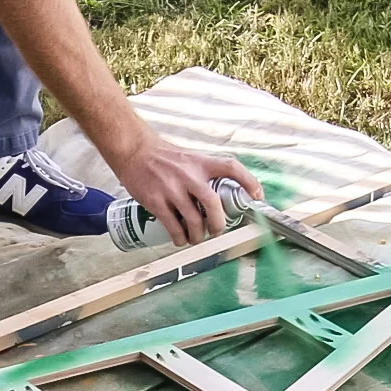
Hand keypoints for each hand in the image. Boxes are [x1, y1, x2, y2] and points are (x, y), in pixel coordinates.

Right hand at [108, 131, 263, 247]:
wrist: (133, 151)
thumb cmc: (162, 157)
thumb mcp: (188, 158)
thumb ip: (204, 174)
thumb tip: (220, 197)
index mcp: (200, 162)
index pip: (231, 167)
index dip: (248, 181)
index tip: (257, 195)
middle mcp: (189, 175)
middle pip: (213, 204)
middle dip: (218, 224)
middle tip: (217, 231)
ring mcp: (172, 189)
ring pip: (193, 221)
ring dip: (197, 236)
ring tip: (196, 238)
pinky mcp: (156, 201)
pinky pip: (173, 227)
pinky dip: (179, 238)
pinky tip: (179, 239)